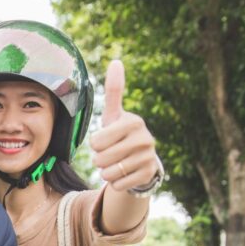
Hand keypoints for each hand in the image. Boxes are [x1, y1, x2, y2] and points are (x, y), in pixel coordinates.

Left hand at [90, 60, 158, 192]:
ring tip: (115, 164)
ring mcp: (149, 158)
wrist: (140, 160)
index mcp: (133, 122)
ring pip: (109, 173)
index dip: (95, 144)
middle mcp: (145, 138)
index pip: (96, 141)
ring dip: (107, 172)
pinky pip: (119, 185)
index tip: (105, 140)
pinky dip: (116, 183)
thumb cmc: (120, 134)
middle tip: (109, 154)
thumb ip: (114, 90)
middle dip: (99, 160)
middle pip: (101, 158)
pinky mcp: (149, 175)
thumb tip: (116, 61)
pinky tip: (123, 174)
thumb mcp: (115, 114)